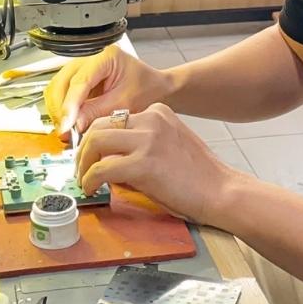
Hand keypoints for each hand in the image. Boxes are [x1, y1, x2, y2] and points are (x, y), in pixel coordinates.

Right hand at [44, 45, 173, 138]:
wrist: (155, 88)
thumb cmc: (147, 89)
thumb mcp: (125, 103)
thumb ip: (98, 112)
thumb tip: (74, 124)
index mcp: (105, 56)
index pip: (79, 81)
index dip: (70, 105)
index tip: (67, 125)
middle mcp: (89, 57)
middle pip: (61, 82)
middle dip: (60, 109)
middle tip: (66, 131)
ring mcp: (81, 66)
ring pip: (57, 87)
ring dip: (58, 109)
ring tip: (68, 129)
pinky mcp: (78, 78)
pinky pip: (61, 93)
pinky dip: (62, 109)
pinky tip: (69, 123)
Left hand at [75, 103, 243, 224]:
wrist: (221, 191)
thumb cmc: (199, 175)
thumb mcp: (171, 142)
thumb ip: (144, 141)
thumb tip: (111, 156)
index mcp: (158, 112)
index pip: (114, 118)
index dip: (97, 138)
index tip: (91, 154)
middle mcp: (151, 119)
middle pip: (98, 126)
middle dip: (83, 148)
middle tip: (81, 167)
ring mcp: (147, 140)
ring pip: (95, 141)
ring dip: (83, 163)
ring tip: (84, 178)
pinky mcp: (143, 164)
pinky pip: (102, 169)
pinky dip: (90, 180)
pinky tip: (91, 189)